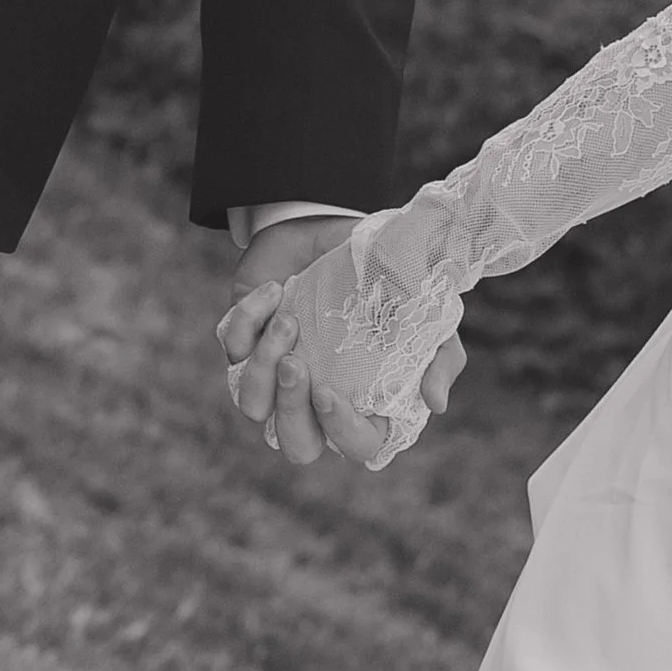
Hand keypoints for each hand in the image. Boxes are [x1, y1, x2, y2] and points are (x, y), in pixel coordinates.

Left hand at [217, 213, 464, 472]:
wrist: (341, 225)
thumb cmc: (389, 277)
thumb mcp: (426, 312)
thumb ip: (440, 356)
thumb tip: (435, 404)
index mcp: (362, 401)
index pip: (356, 445)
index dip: (342, 432)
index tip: (330, 393)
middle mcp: (315, 399)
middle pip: (295, 444)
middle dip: (289, 410)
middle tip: (297, 364)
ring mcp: (276, 374)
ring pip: (252, 405)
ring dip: (263, 367)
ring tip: (287, 320)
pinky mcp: (243, 342)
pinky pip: (232, 349)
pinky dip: (246, 321)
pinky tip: (273, 290)